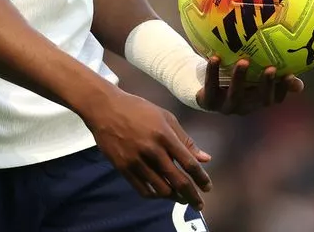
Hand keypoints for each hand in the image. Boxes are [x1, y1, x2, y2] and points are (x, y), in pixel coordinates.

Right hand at [81, 88, 212, 209]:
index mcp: (165, 134)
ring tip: (181, 198)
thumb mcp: (166, 117)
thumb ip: (185, 140)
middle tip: (198, 204)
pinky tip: (162, 193)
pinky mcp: (123, 169)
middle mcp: (152, 150)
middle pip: (177, 180)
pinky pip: (143, 190)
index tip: (207, 187)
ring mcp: (136, 161)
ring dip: (175, 198)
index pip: (189, 163)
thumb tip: (205, 158)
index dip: (201, 178)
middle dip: (192, 196)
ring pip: (161, 190)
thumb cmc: (139, 110)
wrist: (106, 109)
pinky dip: (155, 196)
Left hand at [196, 56, 304, 114]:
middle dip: (266, 85)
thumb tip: (299, 83)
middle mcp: (244, 106)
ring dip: (240, 78)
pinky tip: (215, 58)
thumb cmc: (231, 77)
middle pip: (258, 99)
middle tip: (272, 69)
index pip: (274, 99)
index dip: (282, 89)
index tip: (289, 74)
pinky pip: (211, 87)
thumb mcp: (251, 76)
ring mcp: (226, 106)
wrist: (200, 88)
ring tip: (244, 62)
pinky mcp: (208, 101)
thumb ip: (273, 75)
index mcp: (256, 100)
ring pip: (235, 95)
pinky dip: (212, 73)